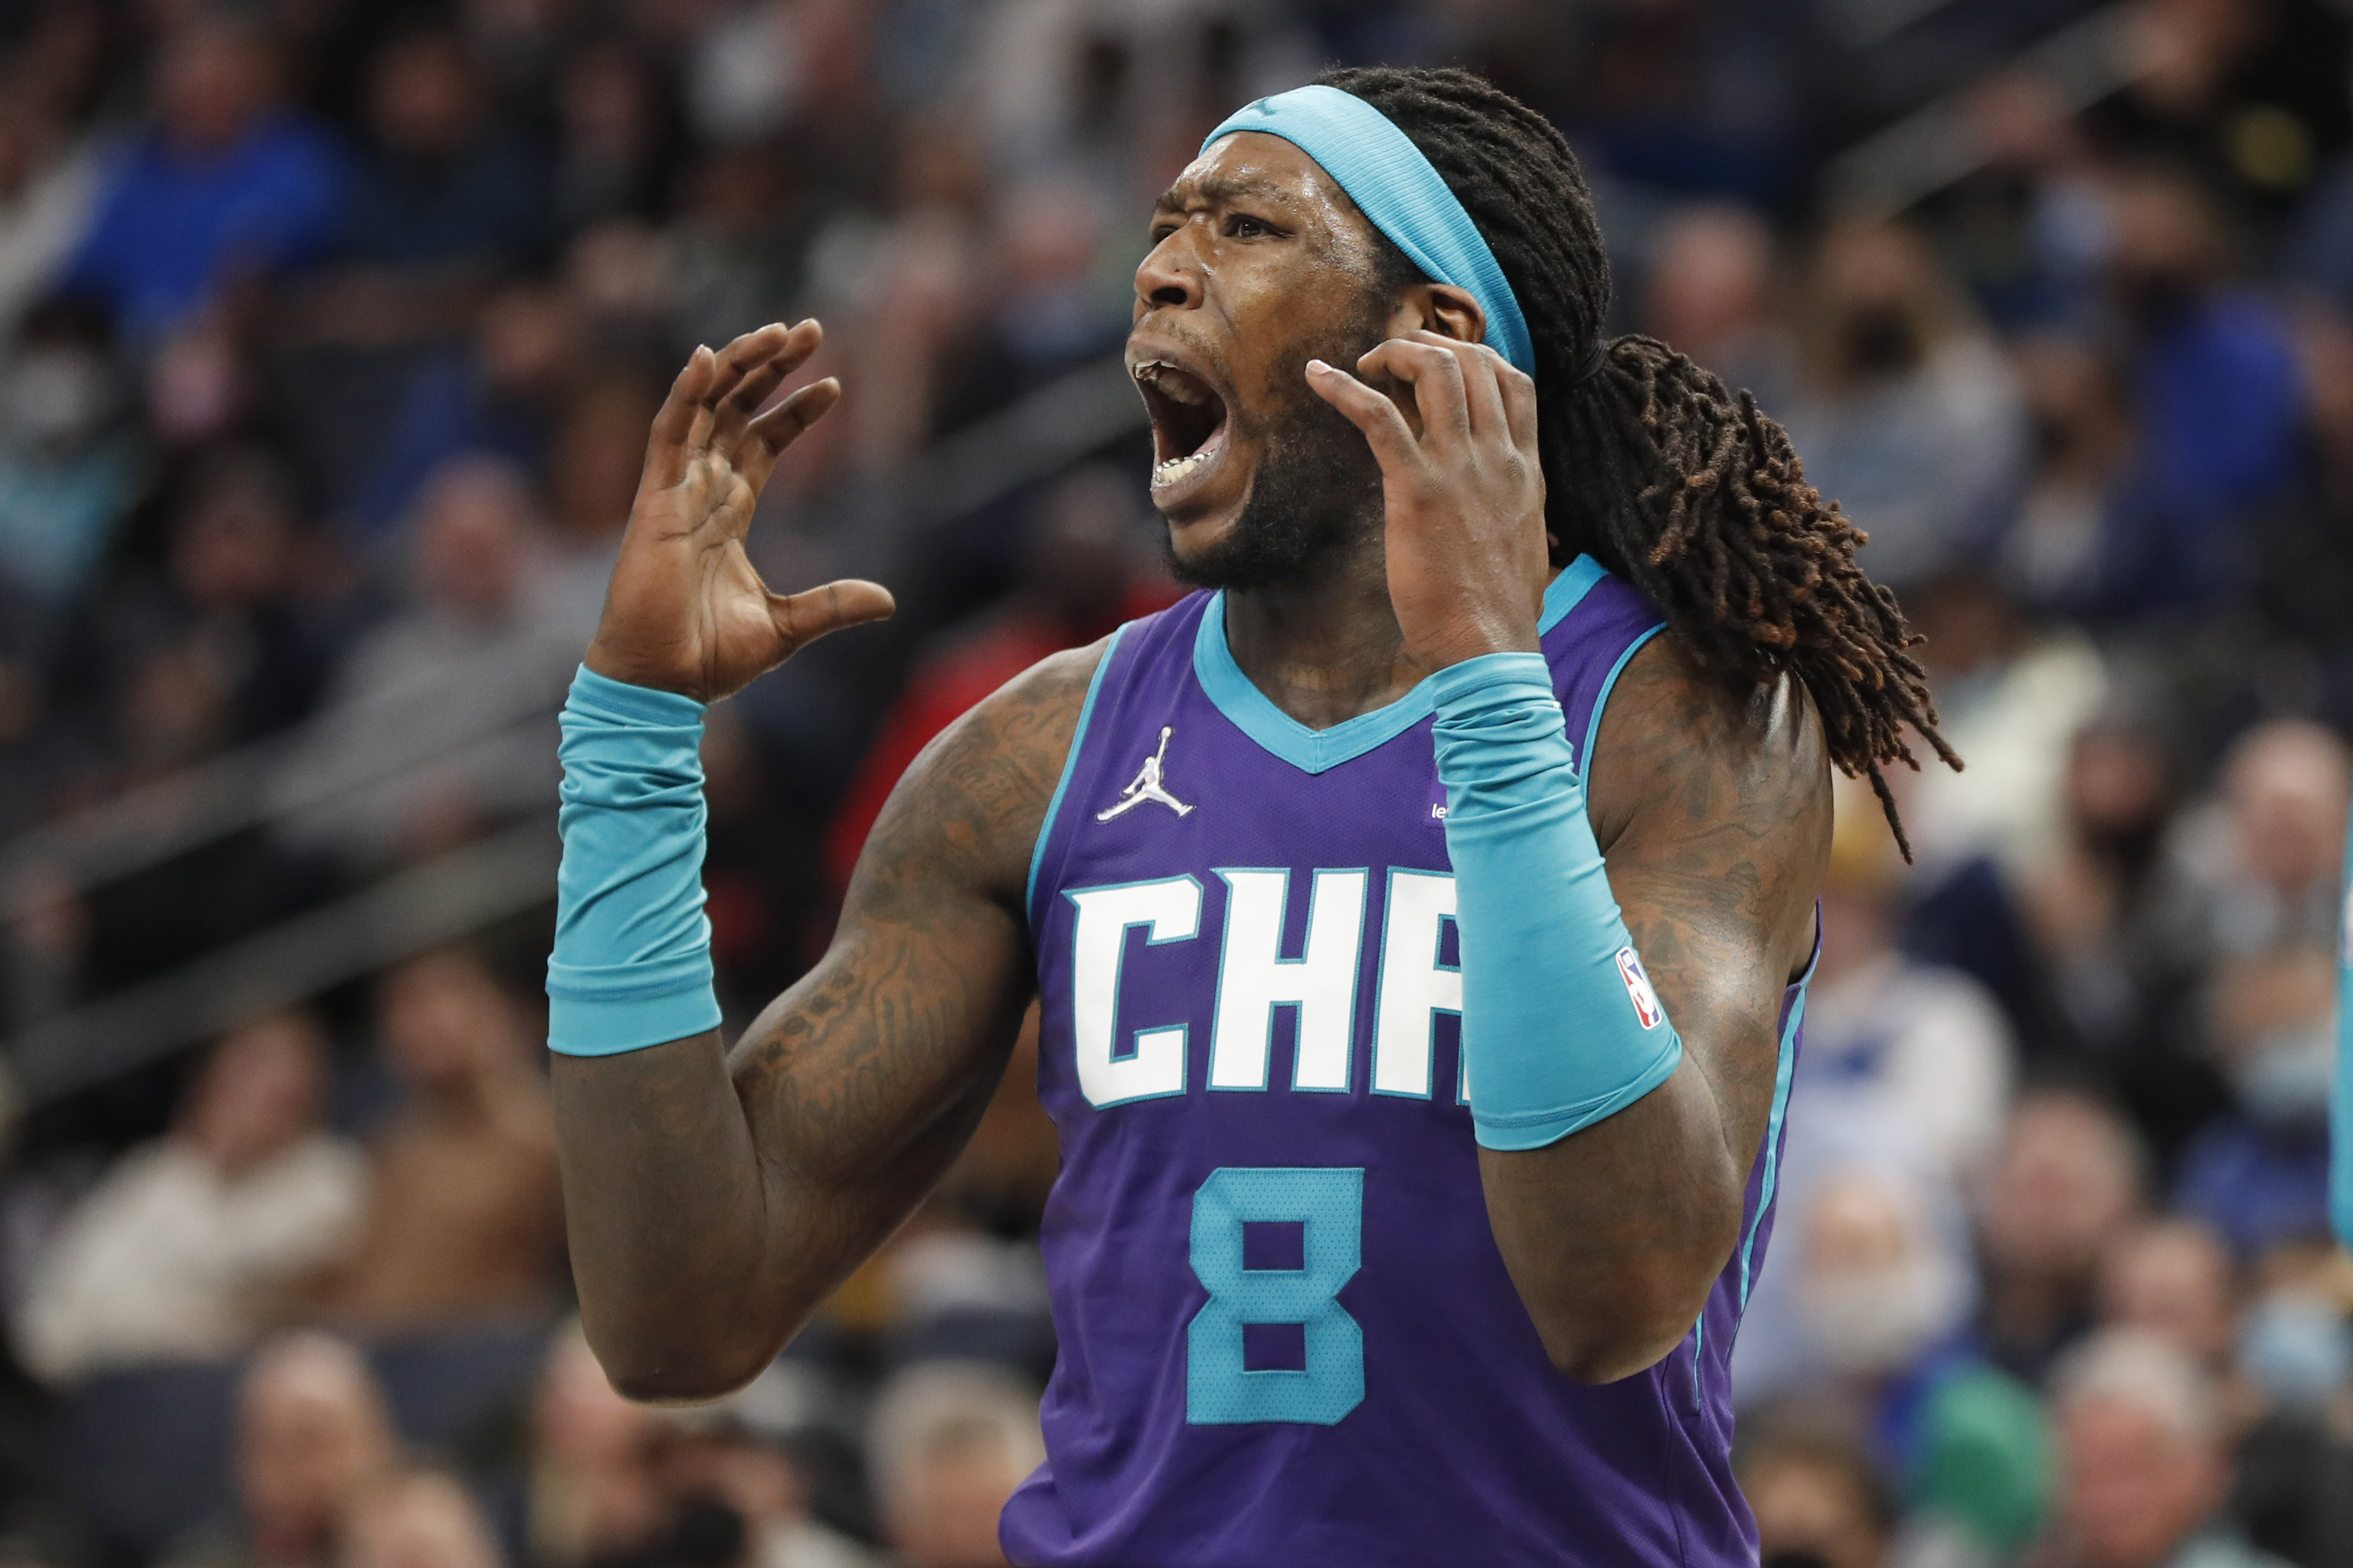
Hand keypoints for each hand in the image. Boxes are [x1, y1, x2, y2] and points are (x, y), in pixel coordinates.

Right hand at [586, 321, 893, 701]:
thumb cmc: (709, 658)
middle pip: (737, 410)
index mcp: (730, 514)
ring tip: (777, 332)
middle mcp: (701, 492)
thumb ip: (834, 604)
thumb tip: (889, 600)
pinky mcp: (654, 502)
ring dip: (738, 365)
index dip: (795, 411)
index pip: (763, 443)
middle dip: (771, 368)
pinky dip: (685, 394)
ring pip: (705, 408)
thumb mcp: (789, 625)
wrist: (663, 685)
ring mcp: (675, 492)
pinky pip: (666, 433)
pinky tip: (707, 357)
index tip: (834, 384)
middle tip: (810, 328)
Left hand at [1307, 330, 1546, 670]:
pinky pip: (1379, 417)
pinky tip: (1317, 377)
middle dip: (1428, 345)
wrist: (1489, 643)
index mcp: (1525, 468)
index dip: (1474, 356)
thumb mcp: (1522, 541)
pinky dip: (1343, 389)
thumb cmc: (1497, 609)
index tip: (1438, 362)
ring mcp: (1461, 468)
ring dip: (1395, 354)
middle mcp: (1499, 456)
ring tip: (1364, 365)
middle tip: (1391, 360)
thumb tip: (1494, 505)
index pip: (1514, 381)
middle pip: (1474, 361)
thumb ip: (1509, 507)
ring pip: (1436, 371)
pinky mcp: (1418, 489)